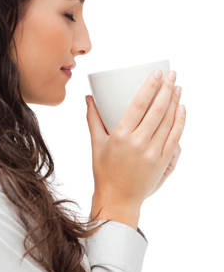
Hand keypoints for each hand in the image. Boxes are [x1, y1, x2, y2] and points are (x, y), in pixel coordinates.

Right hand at [86, 70, 185, 210]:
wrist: (118, 198)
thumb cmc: (104, 171)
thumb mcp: (96, 144)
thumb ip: (93, 119)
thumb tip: (89, 98)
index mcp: (121, 136)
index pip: (140, 104)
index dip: (151, 86)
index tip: (157, 73)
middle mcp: (139, 143)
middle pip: (158, 110)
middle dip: (167, 89)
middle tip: (172, 74)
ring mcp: (153, 153)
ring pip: (169, 122)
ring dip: (176, 102)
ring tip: (178, 87)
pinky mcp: (163, 162)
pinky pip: (175, 137)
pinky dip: (180, 122)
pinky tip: (182, 109)